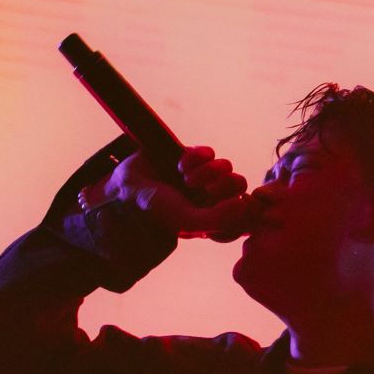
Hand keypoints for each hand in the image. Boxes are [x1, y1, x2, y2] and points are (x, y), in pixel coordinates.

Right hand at [74, 144, 253, 241]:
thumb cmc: (157, 211)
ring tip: (185, 179)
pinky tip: (179, 165)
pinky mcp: (193, 157)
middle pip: (239, 185)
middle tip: (198, 190)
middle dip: (220, 187)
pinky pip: (209, 152)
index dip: (235, 208)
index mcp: (215, 219)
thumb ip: (219, 219)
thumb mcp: (188, 221)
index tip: (214, 209)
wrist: (127, 188)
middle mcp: (212, 198)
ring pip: (227, 167)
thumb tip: (244, 204)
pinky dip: (195, 157)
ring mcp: (204, 177)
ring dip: (206, 172)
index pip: (245, 213)